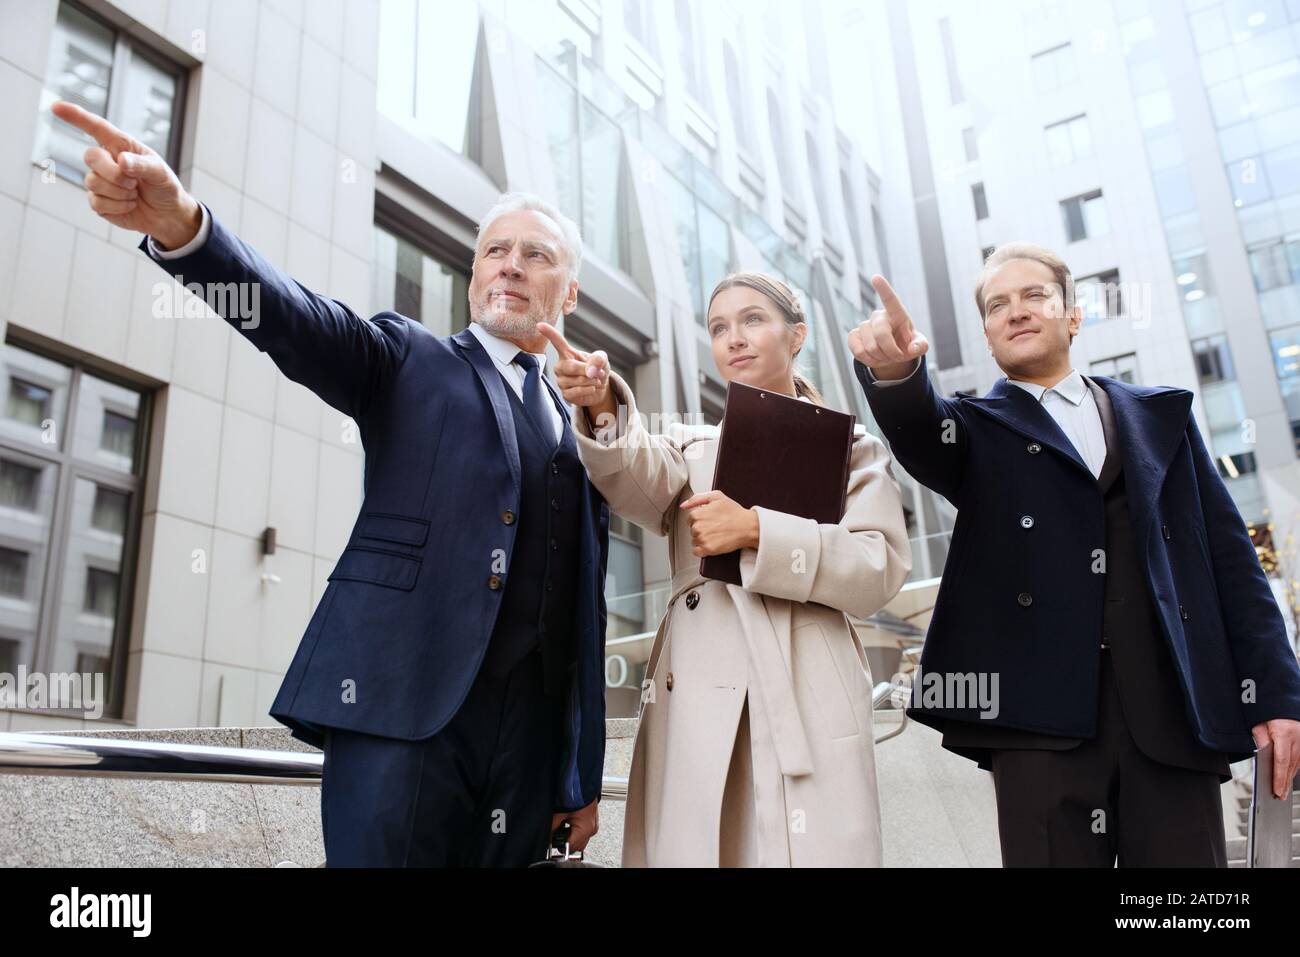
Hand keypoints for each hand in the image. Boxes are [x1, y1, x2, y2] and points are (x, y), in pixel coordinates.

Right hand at [50, 100, 201, 249]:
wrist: (168, 215)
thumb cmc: (165, 187)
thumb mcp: (161, 173)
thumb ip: (143, 165)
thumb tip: (121, 160)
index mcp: (121, 146)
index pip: (96, 127)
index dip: (76, 116)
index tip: (57, 107)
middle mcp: (107, 160)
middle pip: (91, 157)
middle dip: (114, 173)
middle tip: (134, 183)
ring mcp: (100, 181)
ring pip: (93, 182)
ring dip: (119, 192)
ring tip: (135, 194)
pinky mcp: (99, 201)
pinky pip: (97, 202)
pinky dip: (118, 206)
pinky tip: (130, 205)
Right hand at [536, 321, 615, 424]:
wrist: (601, 389)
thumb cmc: (598, 370)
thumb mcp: (602, 360)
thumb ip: (598, 359)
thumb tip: (590, 370)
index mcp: (567, 353)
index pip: (557, 342)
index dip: (549, 333)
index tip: (539, 325)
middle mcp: (561, 366)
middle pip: (569, 366)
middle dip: (586, 370)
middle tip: (598, 373)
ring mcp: (561, 381)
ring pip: (574, 380)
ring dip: (590, 381)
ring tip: (596, 380)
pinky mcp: (565, 394)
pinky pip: (576, 392)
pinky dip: (588, 390)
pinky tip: (592, 388)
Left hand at [550, 799, 597, 852]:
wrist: (584, 782)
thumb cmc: (575, 794)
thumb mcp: (560, 812)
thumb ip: (553, 827)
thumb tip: (547, 836)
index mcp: (585, 829)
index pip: (571, 847)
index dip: (560, 846)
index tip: (552, 844)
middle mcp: (591, 830)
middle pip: (577, 846)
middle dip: (566, 843)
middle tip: (556, 835)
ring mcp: (593, 826)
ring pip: (581, 841)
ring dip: (571, 837)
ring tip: (563, 826)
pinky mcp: (593, 821)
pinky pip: (584, 833)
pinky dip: (576, 831)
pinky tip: (569, 823)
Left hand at [681, 490, 759, 556]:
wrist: (748, 526)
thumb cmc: (734, 512)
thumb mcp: (716, 496)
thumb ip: (696, 499)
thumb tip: (683, 505)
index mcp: (697, 514)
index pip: (690, 519)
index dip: (700, 520)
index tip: (710, 520)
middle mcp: (697, 527)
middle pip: (692, 530)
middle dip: (701, 529)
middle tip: (715, 527)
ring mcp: (702, 539)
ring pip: (694, 541)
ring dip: (702, 539)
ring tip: (716, 534)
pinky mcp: (708, 549)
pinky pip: (696, 552)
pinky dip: (702, 550)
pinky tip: (712, 543)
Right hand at [847, 275, 929, 380]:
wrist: (892, 353)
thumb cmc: (907, 345)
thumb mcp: (919, 345)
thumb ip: (921, 346)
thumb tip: (913, 348)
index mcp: (897, 314)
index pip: (890, 299)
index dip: (883, 289)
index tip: (876, 277)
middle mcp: (879, 316)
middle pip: (881, 334)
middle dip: (891, 352)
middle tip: (898, 357)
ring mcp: (864, 325)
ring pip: (870, 347)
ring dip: (881, 358)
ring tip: (886, 357)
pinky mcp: (853, 336)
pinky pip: (859, 352)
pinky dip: (869, 361)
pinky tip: (874, 358)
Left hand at [1252, 718, 1299, 798]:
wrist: (1282, 700)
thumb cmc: (1269, 711)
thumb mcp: (1259, 724)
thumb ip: (1260, 740)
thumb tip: (1261, 756)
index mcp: (1284, 733)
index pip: (1281, 761)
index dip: (1279, 778)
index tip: (1276, 790)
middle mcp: (1297, 738)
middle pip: (1291, 766)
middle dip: (1284, 782)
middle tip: (1278, 796)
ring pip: (1297, 764)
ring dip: (1289, 778)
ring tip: (1282, 791)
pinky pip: (1299, 759)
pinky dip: (1293, 769)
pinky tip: (1288, 777)